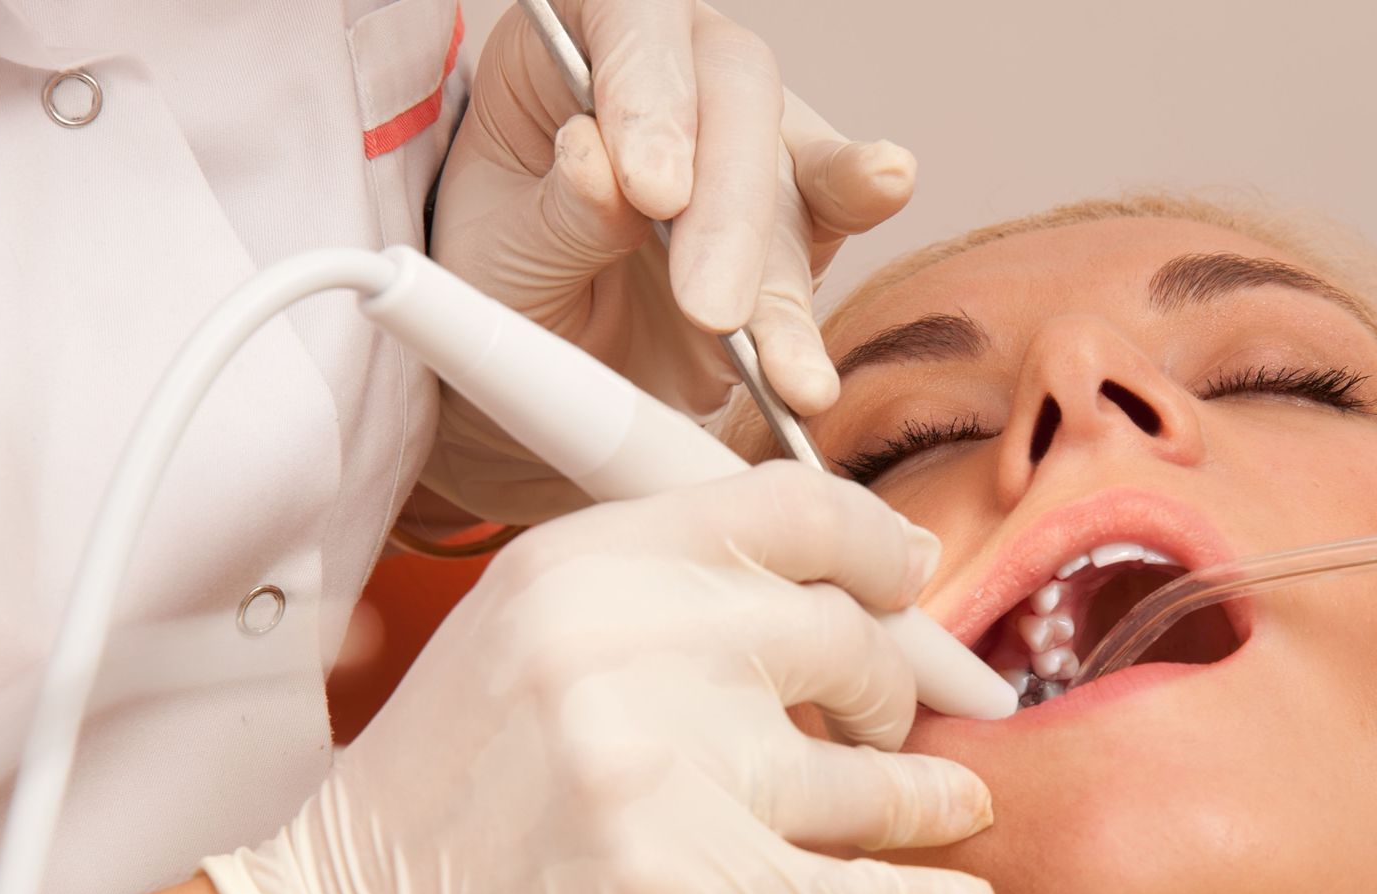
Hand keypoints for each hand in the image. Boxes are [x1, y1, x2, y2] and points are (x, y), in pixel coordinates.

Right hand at [202, 463, 999, 893]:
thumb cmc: (440, 798)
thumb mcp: (524, 635)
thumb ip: (662, 594)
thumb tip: (832, 588)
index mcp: (586, 564)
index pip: (790, 509)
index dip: (876, 543)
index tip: (909, 578)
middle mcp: (628, 646)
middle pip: (850, 639)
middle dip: (893, 685)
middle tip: (889, 717)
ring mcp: (661, 769)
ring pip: (871, 775)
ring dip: (927, 796)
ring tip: (950, 804)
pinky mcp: (683, 890)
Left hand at [427, 0, 913, 519]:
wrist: (545, 368)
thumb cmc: (504, 285)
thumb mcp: (495, 252)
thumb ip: (556, 212)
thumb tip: (601, 167)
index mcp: (575, 42)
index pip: (629, 23)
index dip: (649, 93)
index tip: (652, 193)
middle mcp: (675, 76)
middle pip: (731, 94)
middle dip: (727, 211)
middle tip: (708, 309)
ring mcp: (743, 144)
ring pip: (789, 173)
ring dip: (783, 279)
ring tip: (790, 375)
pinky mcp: (796, 218)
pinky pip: (833, 213)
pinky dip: (850, 223)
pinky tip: (881, 199)